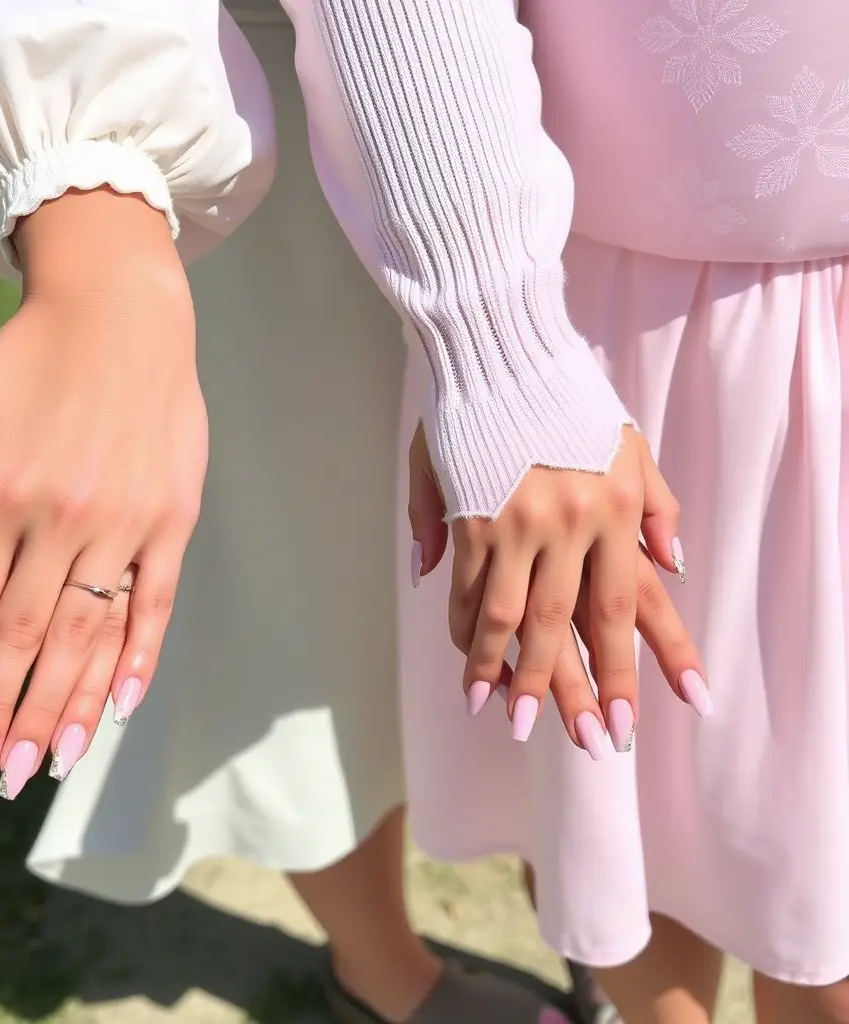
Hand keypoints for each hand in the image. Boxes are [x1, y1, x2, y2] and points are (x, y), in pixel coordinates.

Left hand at [0, 189, 206, 796]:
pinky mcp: (173, 520)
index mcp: (4, 496)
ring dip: (63, 706)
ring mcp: (125, 524)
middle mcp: (64, 520)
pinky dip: (137, 658)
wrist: (122, 312)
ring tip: (44, 766)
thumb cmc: (30, 358)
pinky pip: (156, 603)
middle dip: (2, 714)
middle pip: (26, 639)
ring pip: (89, 635)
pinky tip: (116, 708)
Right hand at [408, 421, 698, 748]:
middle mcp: (569, 521)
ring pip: (510, 617)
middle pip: (570, 625)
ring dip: (506, 674)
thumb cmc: (567, 399)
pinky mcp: (470, 517)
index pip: (629, 605)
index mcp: (615, 506)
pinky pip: (470, 589)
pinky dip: (468, 631)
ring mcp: (515, 521)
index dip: (642, 666)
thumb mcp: (630, 441)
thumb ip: (658, 503)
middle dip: (574, 690)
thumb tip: (677, 563)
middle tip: (585, 746)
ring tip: (507, 719)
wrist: (500, 351)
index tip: (657, 717)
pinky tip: (470, 665)